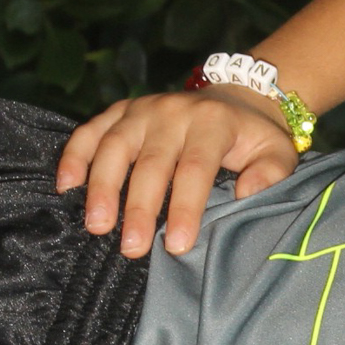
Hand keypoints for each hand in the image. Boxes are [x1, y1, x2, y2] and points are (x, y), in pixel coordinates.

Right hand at [58, 86, 298, 258]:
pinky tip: (66, 186)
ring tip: (97, 225)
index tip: (177, 244)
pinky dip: (74, 156)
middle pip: (151, 162)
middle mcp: (173, 112)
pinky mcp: (120, 111)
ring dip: (102, 186)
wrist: (235, 97)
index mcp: (212, 123)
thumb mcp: (277, 152)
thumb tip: (246, 193)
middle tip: (132, 247)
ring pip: (114, 146)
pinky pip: (90, 131)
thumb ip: (270, 173)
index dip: (185, 207)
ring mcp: (142, 109)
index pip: (195, 168)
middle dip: (140, 207)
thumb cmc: (253, 138)